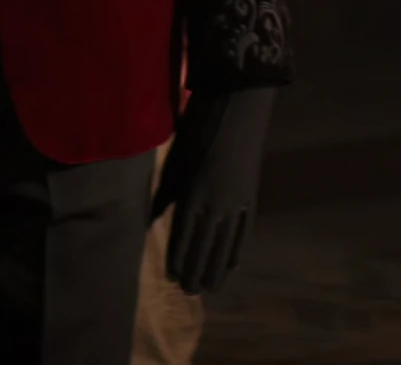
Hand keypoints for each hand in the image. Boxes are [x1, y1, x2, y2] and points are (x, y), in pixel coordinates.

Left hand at [153, 86, 275, 295]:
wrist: (237, 108)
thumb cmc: (198, 129)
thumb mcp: (175, 161)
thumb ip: (164, 194)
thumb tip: (150, 220)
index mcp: (192, 196)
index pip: (183, 237)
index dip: (178, 258)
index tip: (172, 278)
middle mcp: (215, 206)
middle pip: (205, 247)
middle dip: (196, 270)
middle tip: (190, 292)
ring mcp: (236, 202)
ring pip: (225, 244)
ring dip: (216, 268)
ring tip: (210, 288)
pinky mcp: (251, 195)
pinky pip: (244, 230)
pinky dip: (238, 249)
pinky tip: (234, 265)